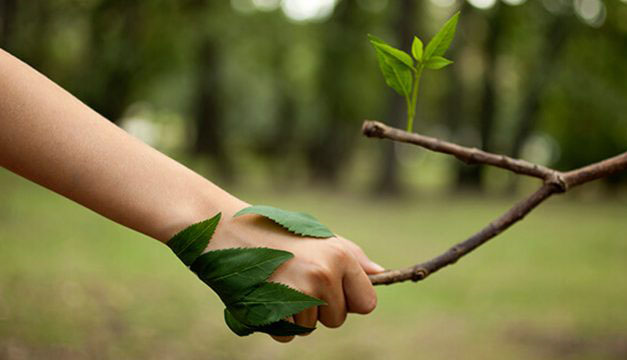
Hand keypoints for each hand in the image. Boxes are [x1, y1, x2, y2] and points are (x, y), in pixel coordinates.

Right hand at [207, 203, 384, 342]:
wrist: (226, 228)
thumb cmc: (275, 231)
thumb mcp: (317, 236)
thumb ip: (351, 257)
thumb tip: (381, 274)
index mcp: (340, 256)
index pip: (367, 303)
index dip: (350, 300)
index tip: (332, 289)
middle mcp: (324, 275)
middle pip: (338, 320)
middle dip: (320, 308)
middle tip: (296, 279)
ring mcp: (298, 294)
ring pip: (311, 328)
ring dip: (296, 314)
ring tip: (278, 282)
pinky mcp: (273, 310)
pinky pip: (287, 335)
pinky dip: (277, 322)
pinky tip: (265, 294)